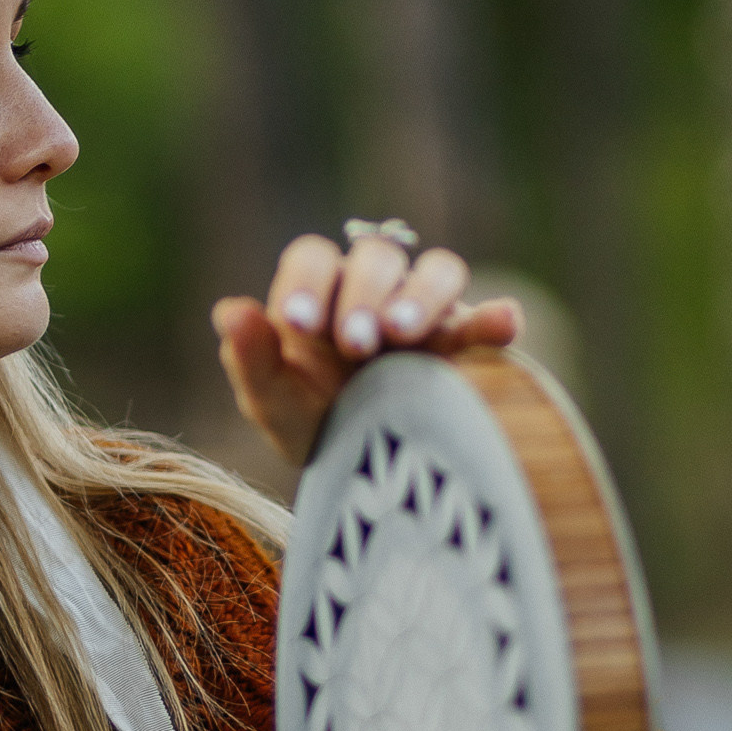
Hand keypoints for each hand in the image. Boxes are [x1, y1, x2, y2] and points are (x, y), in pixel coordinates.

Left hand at [212, 231, 522, 469]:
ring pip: (436, 270)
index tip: (300, 323)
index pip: (313, 258)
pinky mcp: (467, 342)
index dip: (306, 282)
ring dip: (421, 295)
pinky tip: (502, 324)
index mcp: (319, 292)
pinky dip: (495, 316)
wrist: (368, 472)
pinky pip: (485, 318)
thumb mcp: (272, 404)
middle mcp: (374, 289)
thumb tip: (229, 310)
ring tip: (404, 335)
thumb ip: (249, 359)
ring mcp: (424, 311)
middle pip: (377, 258)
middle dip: (363, 295)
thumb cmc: (311, 424)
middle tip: (355, 343)